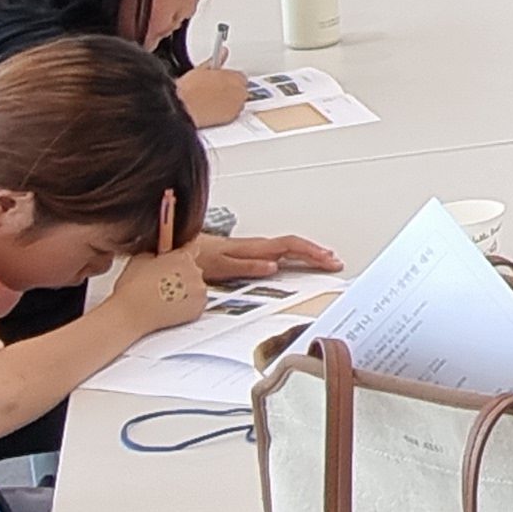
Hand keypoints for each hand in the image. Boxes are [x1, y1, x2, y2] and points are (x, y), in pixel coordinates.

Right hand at [111, 198, 209, 332]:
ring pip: (196, 286)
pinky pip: (197, 302)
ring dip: (186, 290)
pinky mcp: (200, 307)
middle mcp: (195, 272)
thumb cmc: (132, 289)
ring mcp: (199, 290)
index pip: (193, 248)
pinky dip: (188, 305)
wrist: (131, 315)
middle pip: (193, 269)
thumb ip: (156, 251)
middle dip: (182, 274)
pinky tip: (171, 307)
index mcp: (182, 257)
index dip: (185, 253)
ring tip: (165, 298)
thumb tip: (159, 252)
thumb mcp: (139, 259)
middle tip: (164, 284)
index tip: (181, 258)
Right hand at [176, 61, 247, 127]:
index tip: (219, 80)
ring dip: (229, 101)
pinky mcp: (232, 118)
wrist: (184, 107)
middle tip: (214, 91)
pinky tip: (212, 110)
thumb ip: (217, 60)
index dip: (227, 79)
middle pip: (240, 89)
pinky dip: (225, 112)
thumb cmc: (190, 89)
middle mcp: (241, 92)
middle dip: (229, 89)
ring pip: (237, 102)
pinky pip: (232, 114)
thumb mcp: (203, 68)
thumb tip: (222, 52)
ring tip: (211, 101)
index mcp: (236, 77)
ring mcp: (237, 106)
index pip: (239, 76)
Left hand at [197, 231, 341, 281]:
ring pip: (288, 248)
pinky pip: (278, 252)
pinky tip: (299, 261)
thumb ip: (246, 266)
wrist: (176, 249)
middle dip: (316, 253)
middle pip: (294, 245)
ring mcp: (253, 249)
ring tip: (326, 259)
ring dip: (308, 253)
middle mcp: (256, 246)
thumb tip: (274, 266)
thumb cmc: (195, 256)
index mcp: (253, 247)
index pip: (290, 245)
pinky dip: (294, 256)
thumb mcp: (219, 265)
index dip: (310, 252)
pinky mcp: (248, 254)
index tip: (327, 260)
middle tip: (335, 262)